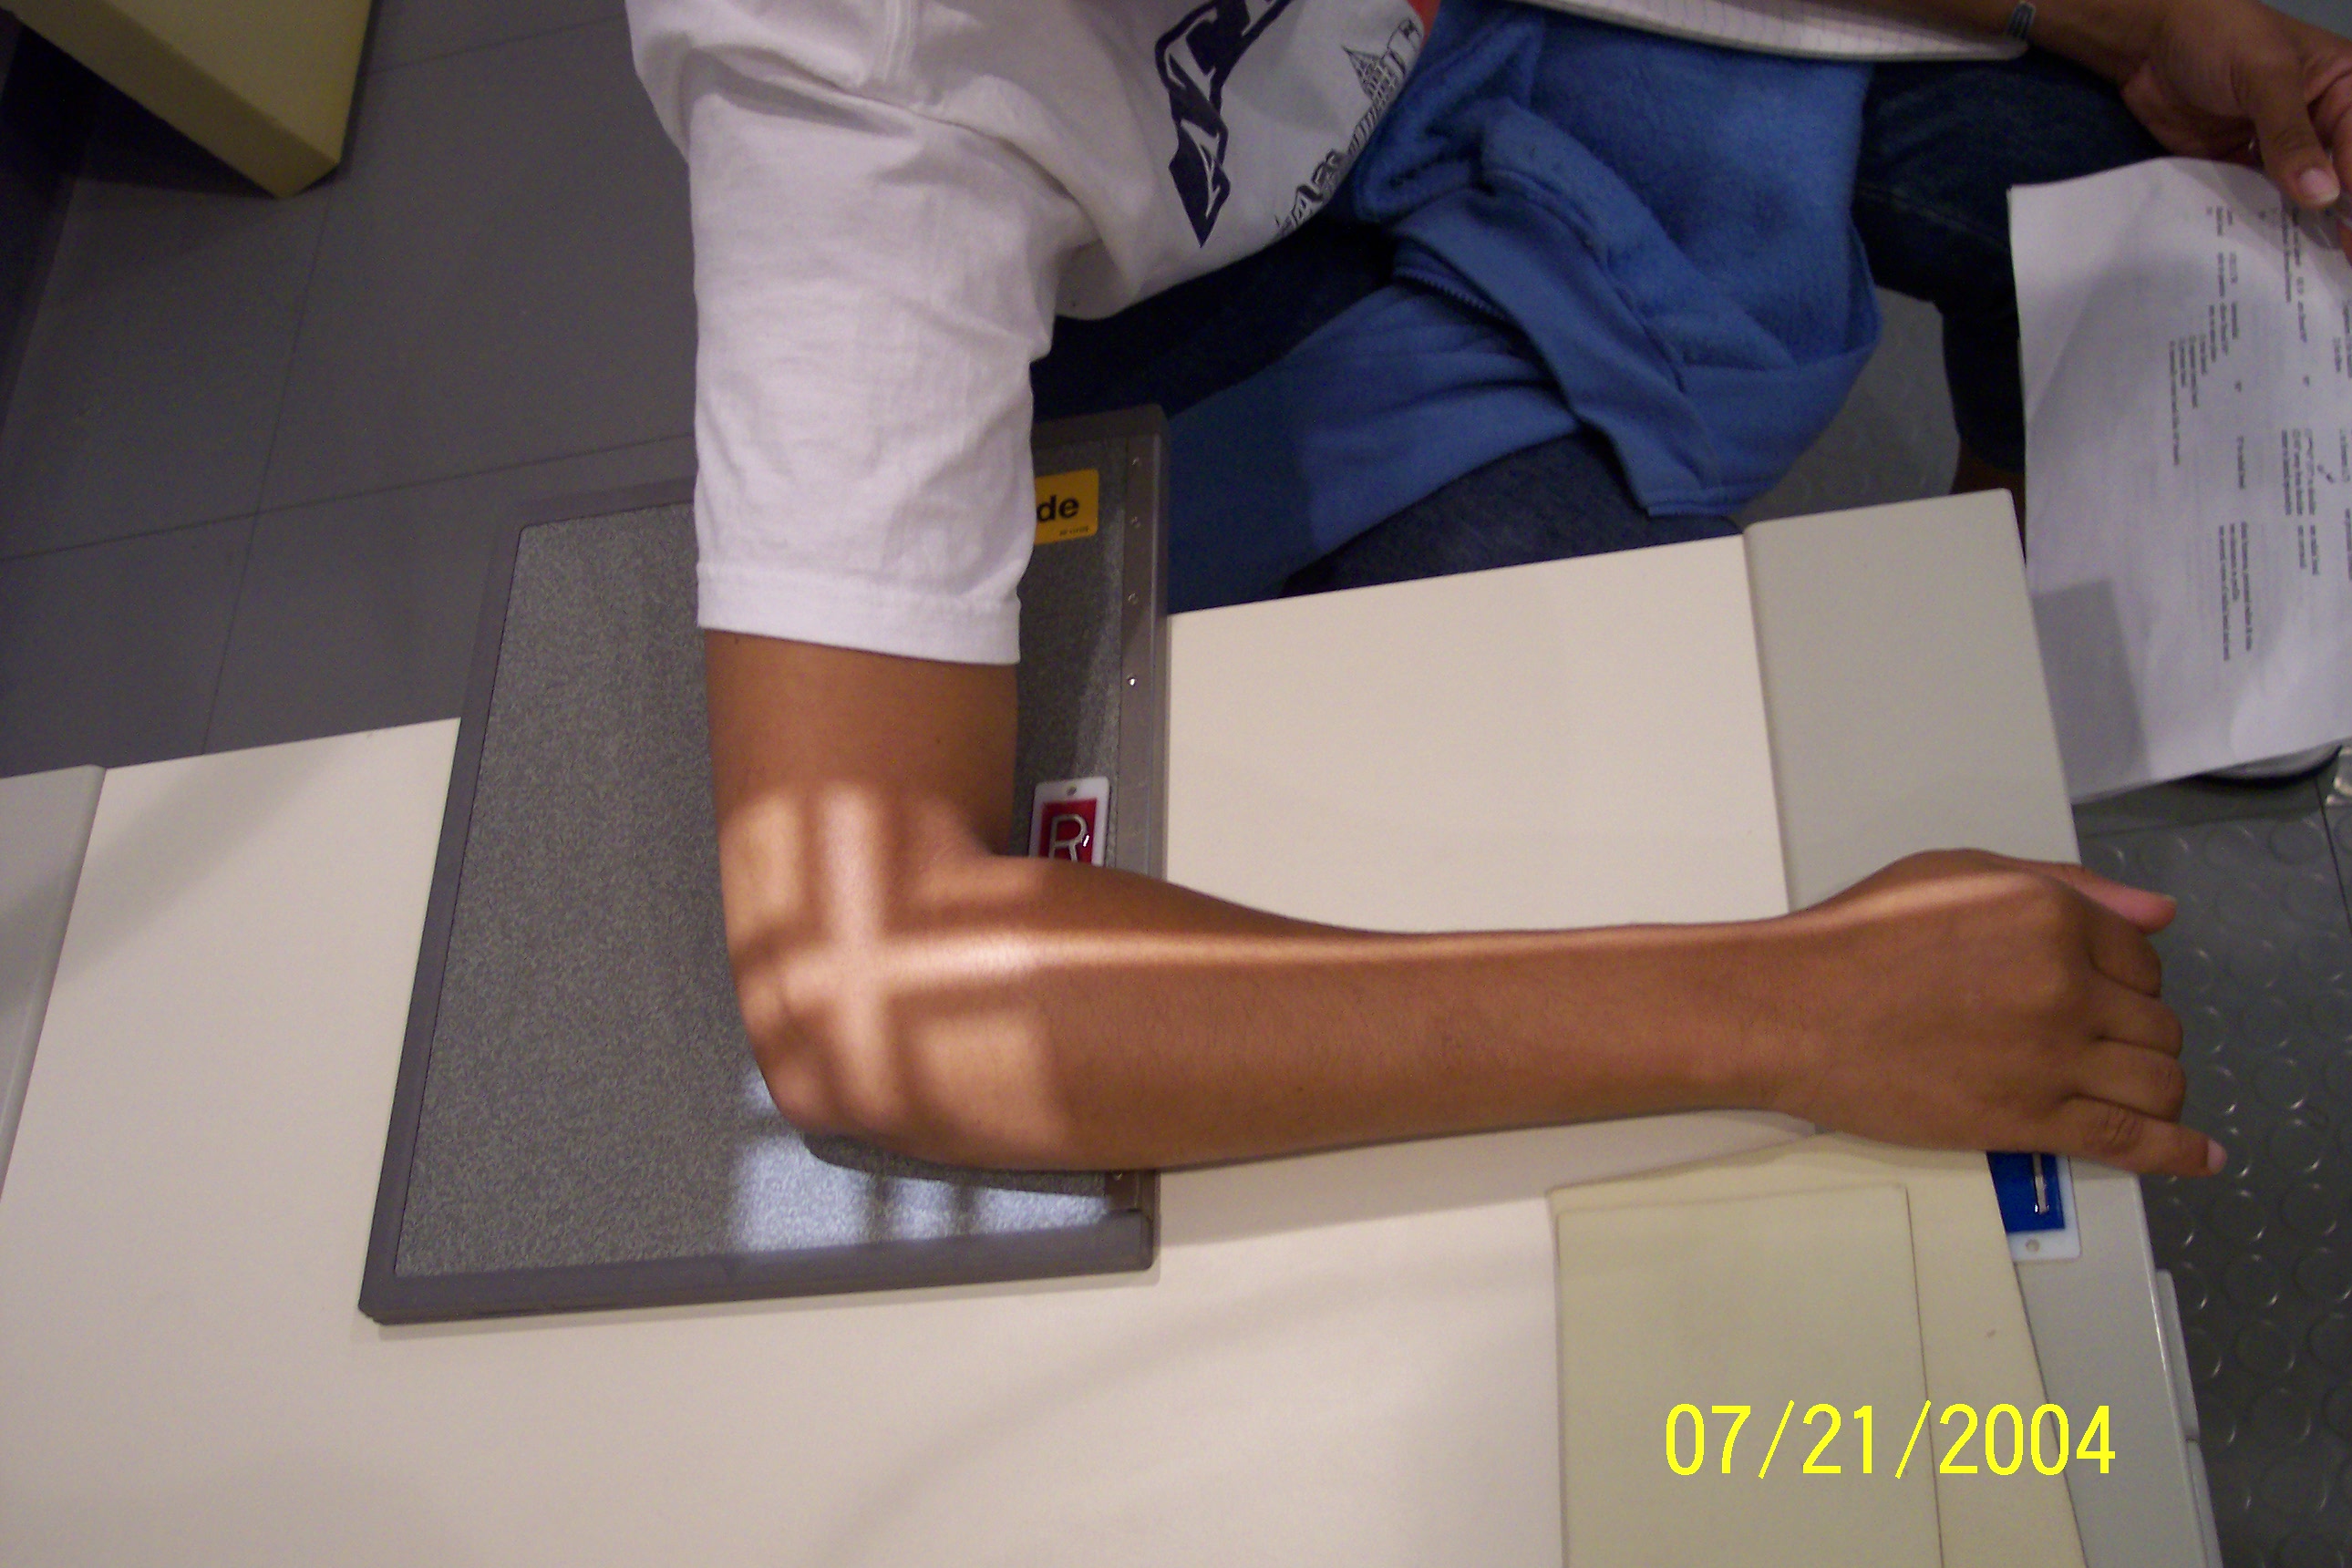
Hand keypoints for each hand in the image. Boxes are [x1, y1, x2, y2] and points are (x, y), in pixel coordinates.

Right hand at [1753, 849, 2216, 1175]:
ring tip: (2124, 1091)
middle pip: (2157, 1023)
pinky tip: (2197, 1157)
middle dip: (2136, 1035)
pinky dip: (2175, 1152)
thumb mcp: (1955, 874)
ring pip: (2158, 1082)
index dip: (2125, 980)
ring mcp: (2052, 1057)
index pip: (2142, 957)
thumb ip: (2062, 886)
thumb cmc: (1855, 938)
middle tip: (2092, 1043)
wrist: (1789, 1008)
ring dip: (2153, 1088)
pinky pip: (2131, 1140)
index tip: (2100, 995)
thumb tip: (2154, 912)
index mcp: (2051, 915)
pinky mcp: (2030, 1120)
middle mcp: (2065, 984)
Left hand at [2112, 0, 2351, 252]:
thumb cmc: (2219, 36)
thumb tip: (2323, 195)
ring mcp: (2280, 146)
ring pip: (2301, 193)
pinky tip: (2261, 256)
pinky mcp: (2241, 165)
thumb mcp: (2264, 76)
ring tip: (2303, 272)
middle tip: (2343, 260)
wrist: (2148, 41)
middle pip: (2341, 176)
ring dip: (2302, 227)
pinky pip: (2257, 200)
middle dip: (2343, 216)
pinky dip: (2259, 224)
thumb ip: (2290, 135)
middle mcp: (2321, 120)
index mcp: (2346, 87)